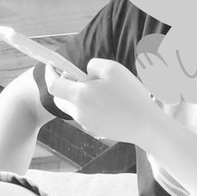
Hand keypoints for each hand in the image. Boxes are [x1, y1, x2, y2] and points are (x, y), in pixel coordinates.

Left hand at [45, 58, 159, 146]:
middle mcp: (79, 112)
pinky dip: (89, 106)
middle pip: (60, 98)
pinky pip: (85, 115)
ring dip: (77, 96)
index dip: (50, 73)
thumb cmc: (131, 95)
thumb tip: (84, 72)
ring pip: (72, 107)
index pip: (53, 85)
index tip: (52, 65)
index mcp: (79, 96)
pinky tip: (107, 103)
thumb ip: (91, 65)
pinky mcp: (96, 130)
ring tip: (98, 90)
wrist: (147, 126)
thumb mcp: (111, 68)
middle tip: (77, 76)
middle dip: (63, 86)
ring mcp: (87, 124)